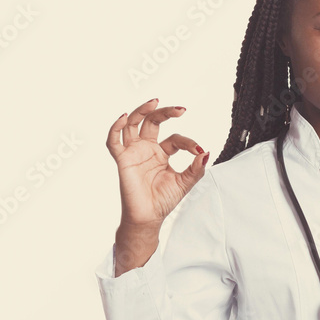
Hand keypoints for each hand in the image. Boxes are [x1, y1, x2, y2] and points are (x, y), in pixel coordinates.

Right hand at [105, 98, 208, 228]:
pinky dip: (115, 128)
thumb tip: (206, 152)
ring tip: (154, 102)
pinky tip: (123, 117)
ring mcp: (134, 152)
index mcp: (162, 153)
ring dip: (141, 111)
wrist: (148, 217)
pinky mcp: (122, 160)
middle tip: (180, 109)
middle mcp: (147, 149)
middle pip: (152, 121)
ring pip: (133, 124)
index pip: (175, 139)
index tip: (198, 150)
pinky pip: (113, 141)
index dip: (188, 142)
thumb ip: (196, 169)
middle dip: (165, 113)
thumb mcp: (184, 183)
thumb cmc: (163, 201)